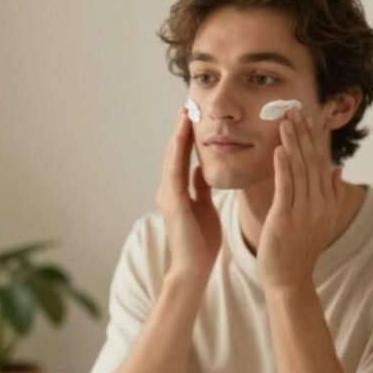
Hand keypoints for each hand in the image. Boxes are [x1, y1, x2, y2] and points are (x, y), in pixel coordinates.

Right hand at [156, 108, 221, 280]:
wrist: (193, 269)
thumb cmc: (201, 244)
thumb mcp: (203, 208)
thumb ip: (199, 188)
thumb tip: (198, 169)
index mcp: (177, 192)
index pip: (182, 158)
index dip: (186, 137)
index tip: (194, 116)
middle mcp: (169, 190)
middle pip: (174, 153)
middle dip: (181, 129)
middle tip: (188, 104)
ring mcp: (168, 195)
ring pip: (172, 157)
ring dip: (178, 133)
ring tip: (185, 111)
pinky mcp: (173, 201)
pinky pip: (176, 169)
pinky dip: (180, 149)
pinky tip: (186, 133)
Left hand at [257, 108, 343, 290]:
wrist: (288, 280)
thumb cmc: (298, 251)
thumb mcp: (320, 221)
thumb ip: (330, 194)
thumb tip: (338, 167)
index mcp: (327, 203)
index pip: (322, 163)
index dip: (315, 139)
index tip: (310, 118)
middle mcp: (319, 205)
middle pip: (312, 161)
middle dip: (304, 134)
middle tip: (295, 109)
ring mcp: (303, 212)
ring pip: (299, 170)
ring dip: (292, 143)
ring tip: (285, 121)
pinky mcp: (285, 218)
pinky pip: (285, 187)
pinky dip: (283, 166)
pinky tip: (279, 149)